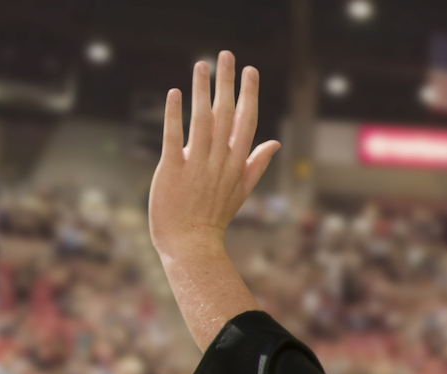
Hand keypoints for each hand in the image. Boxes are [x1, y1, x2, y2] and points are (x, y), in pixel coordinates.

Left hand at [148, 51, 279, 262]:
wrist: (191, 245)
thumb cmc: (214, 218)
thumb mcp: (241, 190)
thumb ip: (257, 164)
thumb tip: (275, 143)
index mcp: (236, 163)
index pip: (246, 121)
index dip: (249, 94)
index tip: (249, 70)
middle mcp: (219, 160)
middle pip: (226, 114)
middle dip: (227, 82)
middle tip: (225, 55)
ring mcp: (196, 164)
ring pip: (201, 121)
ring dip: (201, 91)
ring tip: (201, 65)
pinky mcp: (172, 170)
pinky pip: (174, 138)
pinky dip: (174, 115)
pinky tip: (175, 94)